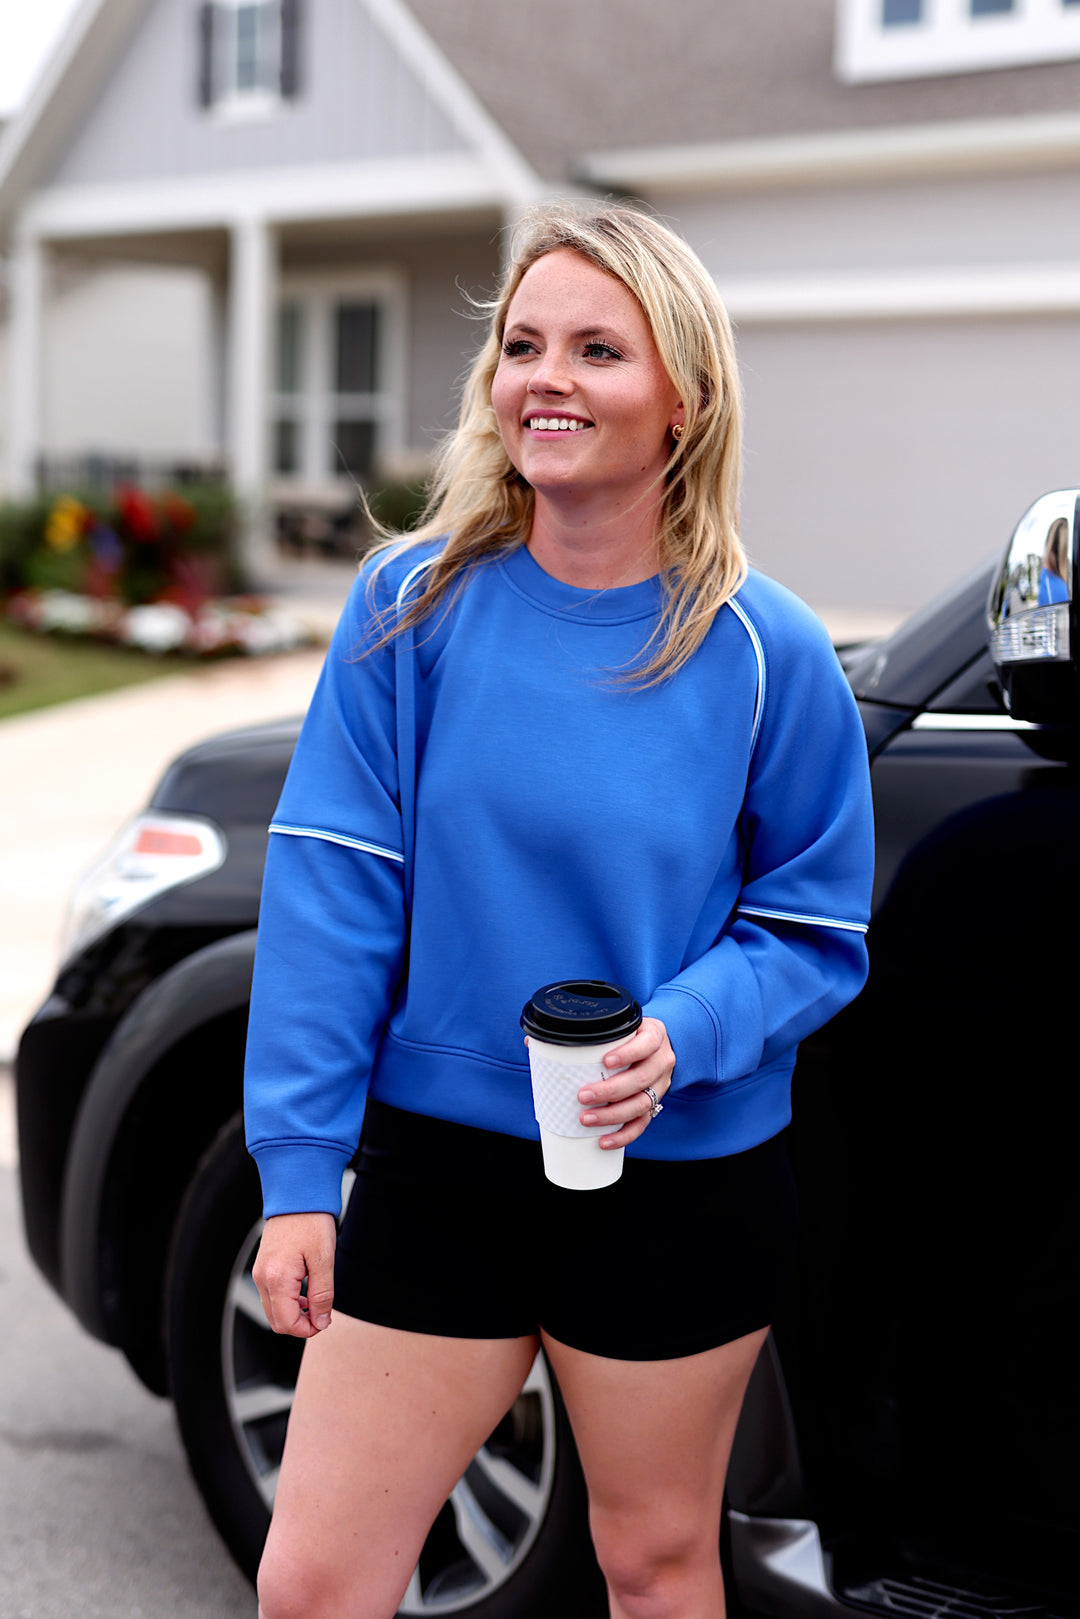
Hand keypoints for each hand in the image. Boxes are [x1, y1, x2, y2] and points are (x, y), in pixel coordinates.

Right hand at [252, 1211, 337, 1336]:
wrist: (296, 1196)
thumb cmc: (311, 1222)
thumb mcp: (324, 1259)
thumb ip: (322, 1294)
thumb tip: (321, 1322)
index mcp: (277, 1278)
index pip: (286, 1324)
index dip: (307, 1330)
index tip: (324, 1321)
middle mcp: (262, 1279)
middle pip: (277, 1322)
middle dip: (300, 1324)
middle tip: (322, 1313)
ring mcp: (260, 1273)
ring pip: (273, 1311)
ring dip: (294, 1314)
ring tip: (315, 1301)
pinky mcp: (262, 1268)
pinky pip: (271, 1296)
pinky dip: (287, 1302)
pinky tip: (305, 1291)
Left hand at [576, 1017, 674, 1149]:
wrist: (653, 1048)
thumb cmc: (629, 1037)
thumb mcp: (619, 1026)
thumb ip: (590, 1032)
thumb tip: (537, 1041)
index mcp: (654, 1035)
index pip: (647, 1043)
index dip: (629, 1054)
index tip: (606, 1062)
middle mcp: (661, 1061)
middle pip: (641, 1078)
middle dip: (611, 1090)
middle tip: (583, 1096)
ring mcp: (660, 1085)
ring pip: (641, 1104)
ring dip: (613, 1115)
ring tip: (587, 1119)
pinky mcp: (654, 1104)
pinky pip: (642, 1124)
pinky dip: (623, 1135)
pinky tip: (604, 1141)